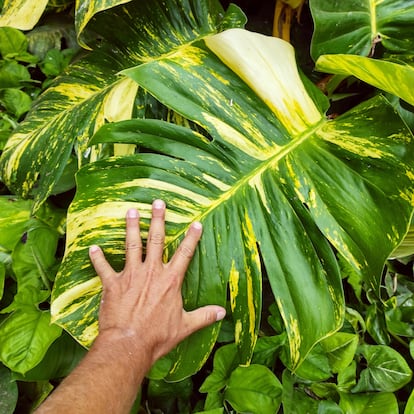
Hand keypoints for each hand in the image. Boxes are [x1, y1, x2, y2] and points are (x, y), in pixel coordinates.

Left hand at [88, 199, 225, 365]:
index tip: (196, 223)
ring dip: (131, 227)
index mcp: (170, 280)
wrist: (129, 345)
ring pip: (132, 245)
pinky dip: (98, 258)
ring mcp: (131, 276)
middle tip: (158, 202)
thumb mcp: (185, 326)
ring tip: (131, 211)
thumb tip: (223, 313)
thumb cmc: (157, 336)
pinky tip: (93, 248)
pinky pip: (103, 268)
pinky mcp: (113, 284)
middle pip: (156, 240)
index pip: (185, 254)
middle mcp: (151, 272)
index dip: (192, 238)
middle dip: (158, 219)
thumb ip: (204, 316)